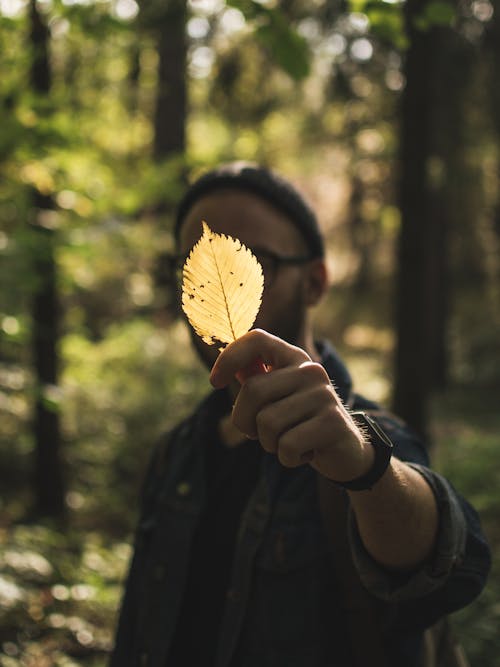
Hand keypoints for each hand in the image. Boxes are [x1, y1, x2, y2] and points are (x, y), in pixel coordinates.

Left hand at [210, 329, 373, 481]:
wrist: (345, 452)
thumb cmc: (300, 423)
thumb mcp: (277, 399)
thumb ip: (254, 380)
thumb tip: (222, 368)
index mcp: (293, 358)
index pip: (257, 339)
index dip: (229, 357)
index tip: (215, 381)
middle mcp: (310, 371)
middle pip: (253, 390)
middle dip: (244, 421)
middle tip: (257, 434)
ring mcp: (323, 395)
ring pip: (267, 423)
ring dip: (269, 444)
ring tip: (288, 442)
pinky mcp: (332, 423)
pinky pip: (287, 445)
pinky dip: (288, 458)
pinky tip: (305, 454)